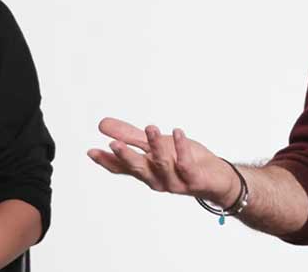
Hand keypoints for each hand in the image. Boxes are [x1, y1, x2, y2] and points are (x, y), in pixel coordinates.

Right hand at [88, 116, 239, 206]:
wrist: (216, 178)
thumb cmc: (183, 161)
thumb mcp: (155, 145)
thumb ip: (130, 136)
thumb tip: (102, 125)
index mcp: (146, 171)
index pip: (122, 168)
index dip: (107, 161)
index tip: (91, 151)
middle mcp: (157, 179)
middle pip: (139, 169)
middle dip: (126, 157)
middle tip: (114, 144)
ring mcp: (175, 182)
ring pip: (162, 165)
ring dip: (156, 146)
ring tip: (151, 128)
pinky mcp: (194, 180)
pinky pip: (186, 164)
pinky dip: (182, 149)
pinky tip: (178, 132)